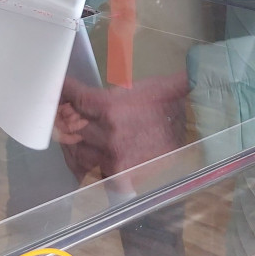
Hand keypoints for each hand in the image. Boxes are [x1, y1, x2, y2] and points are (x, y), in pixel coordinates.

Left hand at [55, 74, 187, 177]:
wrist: (196, 131)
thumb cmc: (170, 105)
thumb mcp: (145, 85)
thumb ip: (113, 88)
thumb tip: (92, 77)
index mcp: (111, 107)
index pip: (75, 98)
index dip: (63, 92)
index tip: (57, 89)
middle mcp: (108, 134)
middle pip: (69, 127)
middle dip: (64, 118)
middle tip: (61, 113)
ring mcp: (112, 159)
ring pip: (75, 152)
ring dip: (71, 143)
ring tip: (71, 137)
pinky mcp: (119, 178)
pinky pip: (90, 173)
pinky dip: (84, 165)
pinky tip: (84, 157)